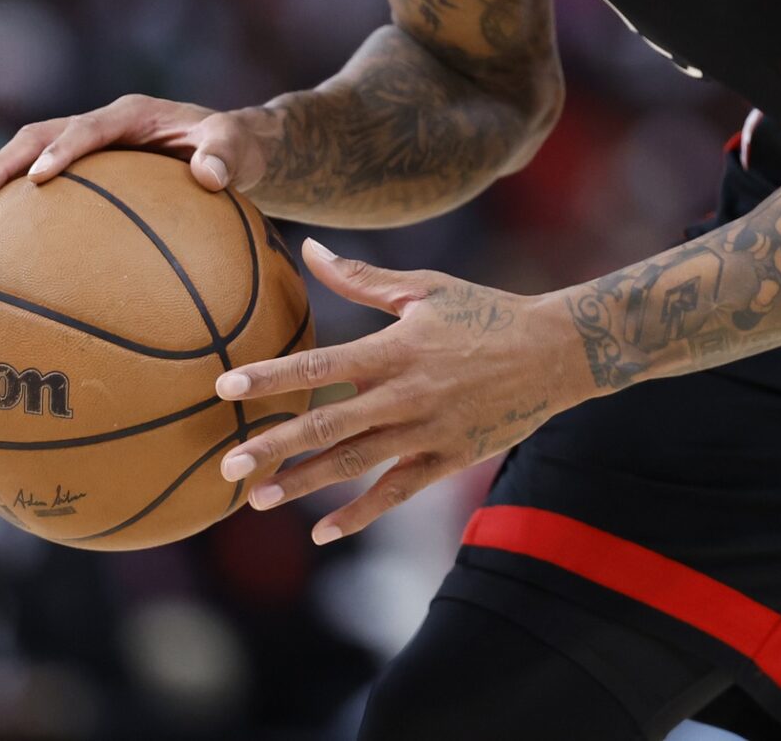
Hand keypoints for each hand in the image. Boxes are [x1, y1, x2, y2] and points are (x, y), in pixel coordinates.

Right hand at [0, 93, 270, 221]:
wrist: (232, 147)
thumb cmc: (237, 148)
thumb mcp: (240, 147)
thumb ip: (227, 155)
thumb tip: (210, 176)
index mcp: (132, 114)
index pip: (88, 127)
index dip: (62, 148)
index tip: (39, 177)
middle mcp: (101, 124)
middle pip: (38, 135)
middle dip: (1, 165)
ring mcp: (89, 145)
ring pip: (29, 154)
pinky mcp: (86, 168)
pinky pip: (45, 182)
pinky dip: (16, 204)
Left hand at [214, 238, 596, 543]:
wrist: (555, 352)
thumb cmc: (485, 311)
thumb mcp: (425, 289)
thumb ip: (361, 277)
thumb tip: (310, 248)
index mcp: (394, 349)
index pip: (319, 365)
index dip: (270, 377)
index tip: (225, 386)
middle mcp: (405, 395)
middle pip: (326, 425)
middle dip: (273, 446)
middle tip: (227, 464)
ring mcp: (427, 432)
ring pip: (354, 464)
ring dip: (304, 483)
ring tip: (257, 498)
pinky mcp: (448, 460)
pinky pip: (396, 493)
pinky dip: (360, 514)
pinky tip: (324, 532)